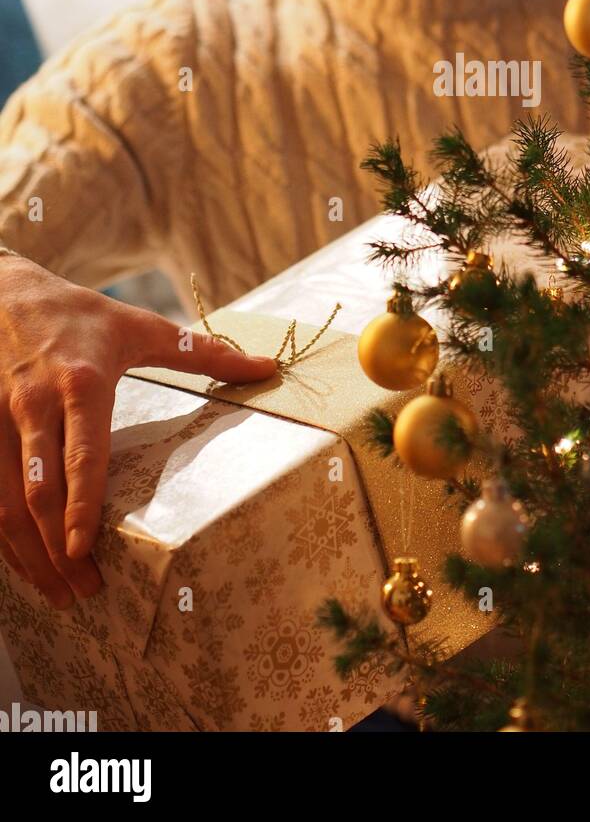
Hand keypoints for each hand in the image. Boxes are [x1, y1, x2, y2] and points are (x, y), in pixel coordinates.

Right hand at [0, 256, 276, 608]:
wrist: (5, 294)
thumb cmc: (81, 316)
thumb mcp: (142, 328)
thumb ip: (205, 354)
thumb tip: (266, 368)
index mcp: (81, 384)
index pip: (80, 453)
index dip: (79, 503)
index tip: (83, 548)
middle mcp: (34, 406)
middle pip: (38, 491)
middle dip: (57, 548)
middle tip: (85, 591)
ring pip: (5, 502)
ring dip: (28, 554)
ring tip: (60, 593)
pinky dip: (5, 537)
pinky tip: (26, 564)